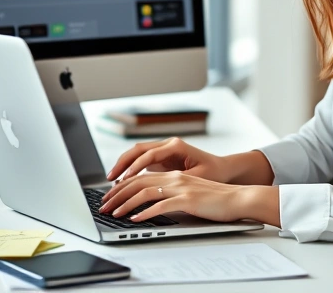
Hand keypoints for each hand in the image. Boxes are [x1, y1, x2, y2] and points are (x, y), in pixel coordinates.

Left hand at [98, 171, 279, 225]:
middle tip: (104, 206)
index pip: (141, 178)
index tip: (110, 197)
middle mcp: (175, 178)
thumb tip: (151, 204)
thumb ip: (172, 194)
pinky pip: (160, 205)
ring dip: (125, 203)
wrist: (238, 199)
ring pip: (144, 192)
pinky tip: (135, 219)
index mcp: (174, 175)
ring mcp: (180, 188)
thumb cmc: (216, 199)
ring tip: (113, 213)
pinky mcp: (187, 200)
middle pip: (137, 182)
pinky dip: (145, 213)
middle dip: (117, 195)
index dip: (122, 187)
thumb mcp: (190, 192)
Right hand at [105, 137, 229, 183]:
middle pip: (137, 150)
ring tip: (111, 181)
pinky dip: (130, 170)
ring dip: (123, 166)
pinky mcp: (162, 158)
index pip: (149, 154)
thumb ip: (177, 180)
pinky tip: (122, 182)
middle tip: (110, 180)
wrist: (223, 169)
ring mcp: (163, 150)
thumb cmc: (214, 173)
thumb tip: (157, 188)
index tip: (124, 179)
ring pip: (137, 154)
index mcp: (176, 146)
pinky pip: (141, 162)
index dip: (135, 167)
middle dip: (122, 164)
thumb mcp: (197, 178)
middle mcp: (168, 144)